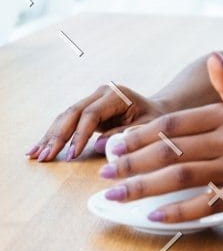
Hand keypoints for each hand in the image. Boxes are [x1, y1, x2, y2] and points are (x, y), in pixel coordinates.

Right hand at [26, 83, 165, 162]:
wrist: (157, 110)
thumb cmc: (156, 120)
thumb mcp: (149, 128)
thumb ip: (126, 134)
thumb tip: (98, 145)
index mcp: (117, 94)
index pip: (91, 114)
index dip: (80, 134)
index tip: (72, 155)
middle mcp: (101, 93)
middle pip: (73, 113)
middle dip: (58, 136)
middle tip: (45, 157)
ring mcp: (92, 99)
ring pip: (65, 117)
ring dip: (50, 137)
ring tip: (35, 155)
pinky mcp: (86, 110)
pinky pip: (66, 122)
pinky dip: (52, 136)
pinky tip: (37, 148)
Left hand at [97, 53, 222, 222]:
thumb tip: (213, 59)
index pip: (174, 125)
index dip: (140, 135)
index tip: (115, 144)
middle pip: (170, 152)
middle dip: (132, 162)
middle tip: (105, 171)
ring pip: (179, 178)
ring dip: (142, 187)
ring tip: (114, 194)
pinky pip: (199, 205)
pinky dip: (174, 211)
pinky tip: (150, 214)